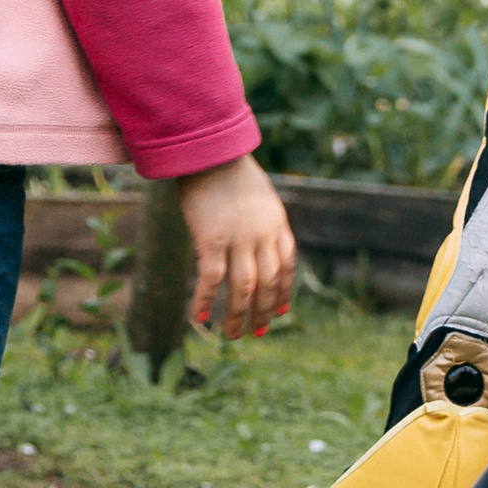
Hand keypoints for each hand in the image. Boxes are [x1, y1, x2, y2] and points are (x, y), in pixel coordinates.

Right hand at [178, 154, 296, 337]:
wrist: (211, 151)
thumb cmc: (230, 172)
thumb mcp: (259, 197)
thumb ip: (264, 222)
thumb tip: (260, 244)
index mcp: (277, 224)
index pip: (287, 266)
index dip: (284, 292)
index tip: (281, 311)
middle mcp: (262, 235)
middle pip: (268, 284)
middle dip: (264, 312)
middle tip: (257, 333)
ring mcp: (238, 238)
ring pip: (243, 288)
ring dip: (237, 316)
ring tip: (232, 336)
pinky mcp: (211, 239)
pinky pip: (211, 279)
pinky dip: (205, 300)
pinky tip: (200, 318)